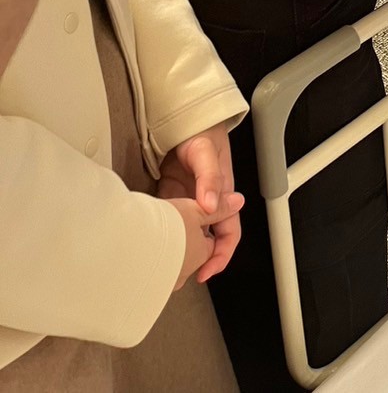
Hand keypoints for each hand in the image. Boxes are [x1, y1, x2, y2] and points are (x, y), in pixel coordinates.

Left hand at [158, 125, 241, 282]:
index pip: (229, 232)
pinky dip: (164, 231)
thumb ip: (209, 179)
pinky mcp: (171, 195)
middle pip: (209, 238)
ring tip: (166, 263)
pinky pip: (170, 218)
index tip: (207, 272)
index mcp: (223, 195)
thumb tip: (211, 205)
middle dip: (200, 259)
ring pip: (189, 231)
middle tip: (183, 275)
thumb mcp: (206, 154)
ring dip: (181, 247)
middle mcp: (208, 200)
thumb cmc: (201, 132)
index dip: (221, 255)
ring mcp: (189, 199)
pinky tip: (152, 239)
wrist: (184, 117)